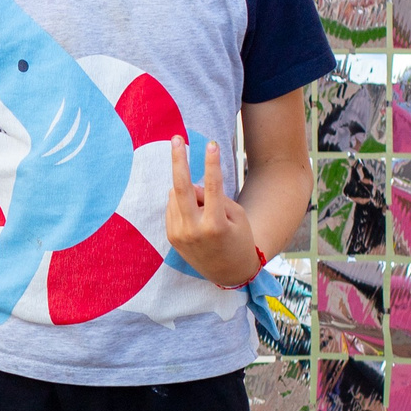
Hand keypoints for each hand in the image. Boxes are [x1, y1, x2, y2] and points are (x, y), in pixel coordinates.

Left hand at [165, 139, 263, 288]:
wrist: (228, 272)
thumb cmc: (239, 238)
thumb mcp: (237, 216)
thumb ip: (214, 197)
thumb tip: (189, 185)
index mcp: (216, 225)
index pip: (212, 186)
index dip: (212, 163)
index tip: (211, 143)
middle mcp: (194, 230)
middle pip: (181, 187)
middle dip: (178, 160)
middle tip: (175, 138)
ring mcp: (179, 234)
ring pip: (178, 195)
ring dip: (190, 193)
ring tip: (205, 211)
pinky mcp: (171, 237)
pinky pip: (173, 206)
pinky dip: (183, 203)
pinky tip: (195, 217)